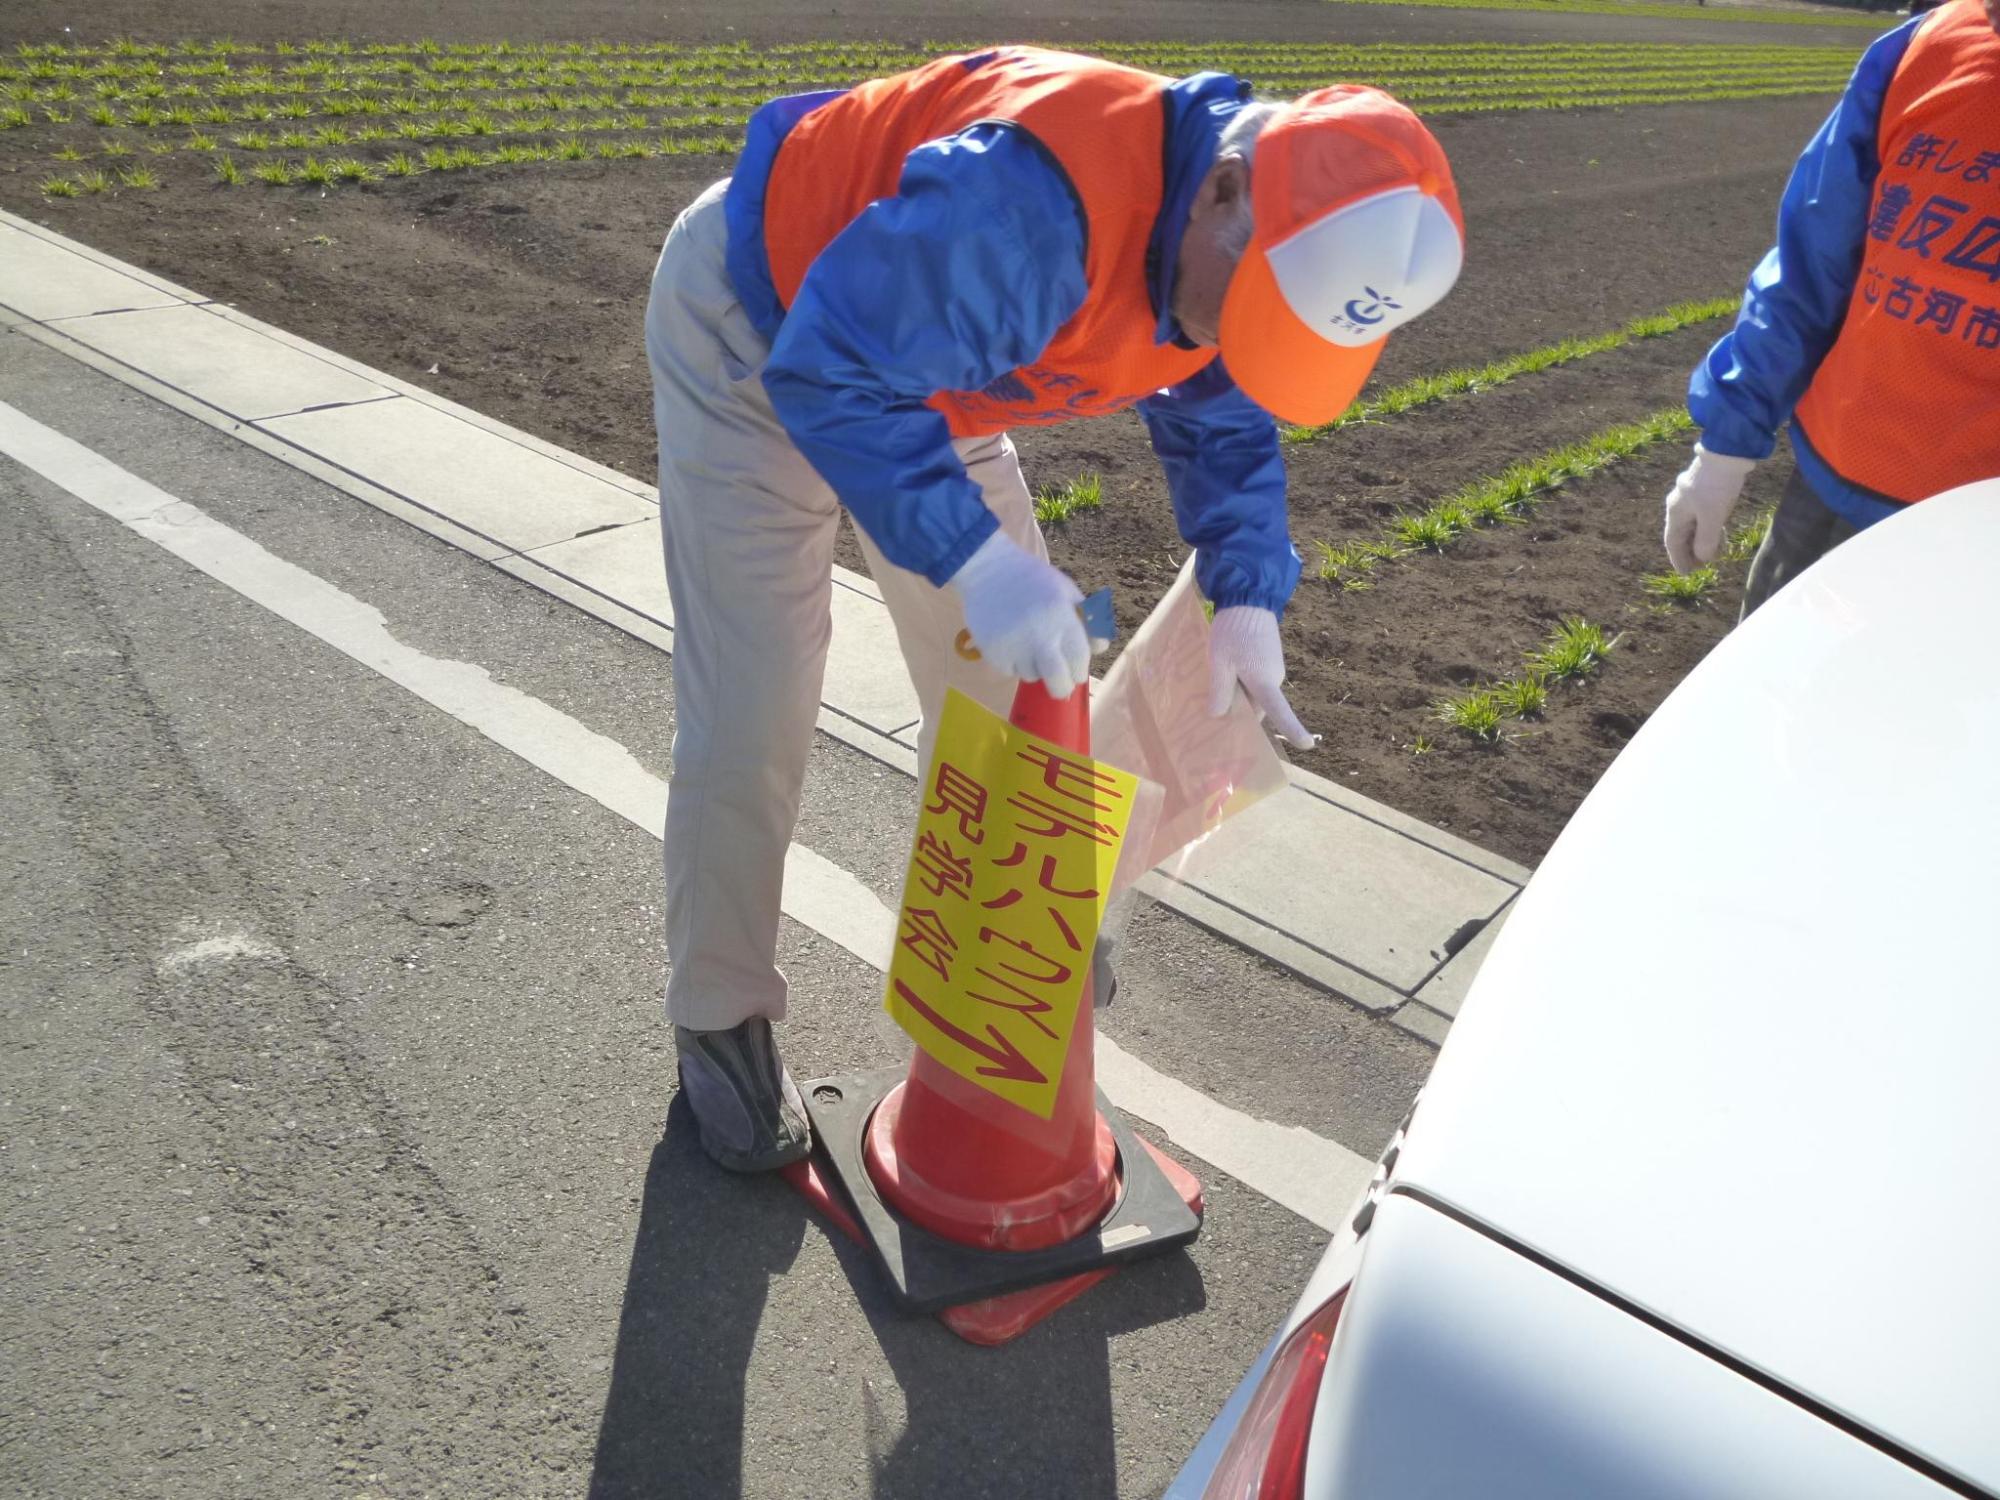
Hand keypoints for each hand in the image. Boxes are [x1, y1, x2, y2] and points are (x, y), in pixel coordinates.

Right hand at [948, 530, 1089, 697]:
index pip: (1079, 660)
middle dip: (1062, 687)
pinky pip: (1010, 671)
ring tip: (1028, 646)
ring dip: (1035, 669)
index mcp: (1062, 618)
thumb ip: (1087, 619)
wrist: (987, 568)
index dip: (1079, 671)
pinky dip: (1013, 664)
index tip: (1076, 671)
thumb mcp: (1066, 591)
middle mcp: (1039, 636)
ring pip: (1032, 676)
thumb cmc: (1032, 579)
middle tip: (1059, 682)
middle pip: (1058, 682)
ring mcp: (1014, 646)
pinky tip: (1011, 642)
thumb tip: (1100, 648)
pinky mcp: (992, 652)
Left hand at [1207, 605, 1315, 748]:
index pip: (1280, 713)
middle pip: (1257, 706)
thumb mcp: (1220, 664)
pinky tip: (1223, 672)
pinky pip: (1254, 678)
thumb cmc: (1234, 632)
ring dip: (1237, 694)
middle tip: (1213, 717)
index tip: (1308, 745)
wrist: (1248, 598)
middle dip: (1240, 712)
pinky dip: (1240, 681)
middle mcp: (1274, 678)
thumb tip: (1219, 715)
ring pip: (1254, 692)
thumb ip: (1219, 692)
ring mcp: (1272, 667)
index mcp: (1265, 682)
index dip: (1294, 730)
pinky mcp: (1267, 657)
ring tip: (1213, 689)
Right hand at [1663, 444, 1756, 571]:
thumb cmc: (1716, 486)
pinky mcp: (1704, 491)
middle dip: (1692, 552)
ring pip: (1694, 526)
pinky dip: (1710, 528)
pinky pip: (1703, 516)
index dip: (1678, 559)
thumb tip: (1703, 558)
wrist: (1727, 454)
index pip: (1672, 542)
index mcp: (1676, 512)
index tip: (1686, 574)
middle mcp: (1679, 505)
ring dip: (1703, 541)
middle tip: (1703, 566)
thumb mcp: (1713, 517)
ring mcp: (1691, 497)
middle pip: (1683, 535)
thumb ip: (1706, 540)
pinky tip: (1721, 533)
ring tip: (1716, 553)